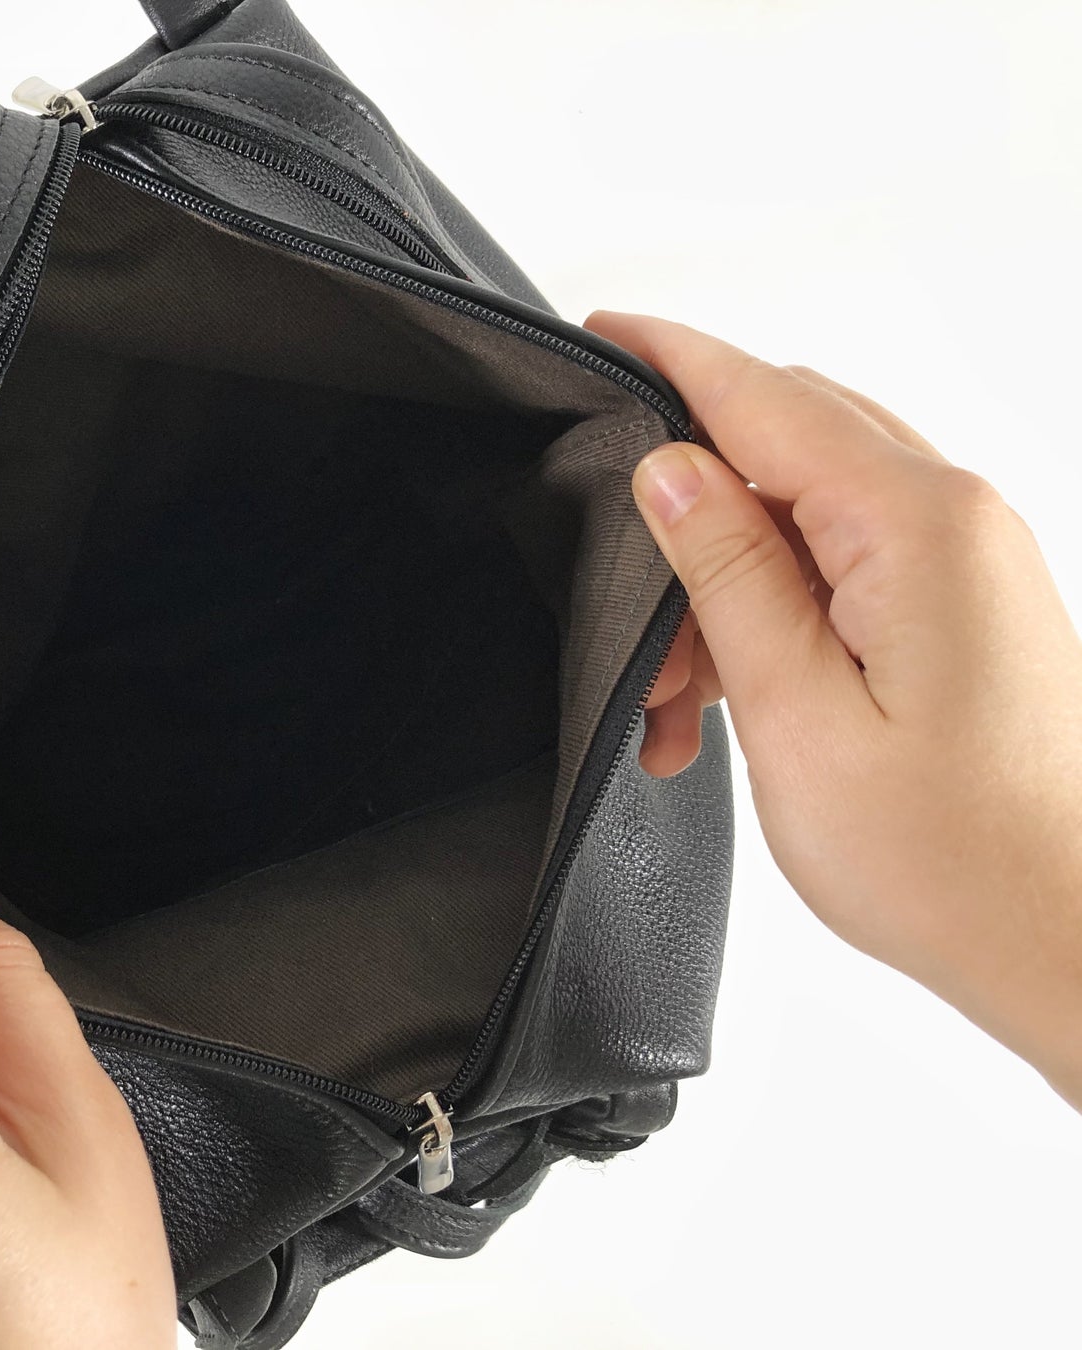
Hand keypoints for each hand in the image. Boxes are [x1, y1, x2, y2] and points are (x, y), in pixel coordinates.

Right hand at [592, 311, 1081, 1109]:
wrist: (1071, 942)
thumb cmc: (953, 859)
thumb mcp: (797, 714)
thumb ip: (729, 575)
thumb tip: (669, 468)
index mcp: (918, 526)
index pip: (765, 397)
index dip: (671, 359)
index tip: (599, 329)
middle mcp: (956, 519)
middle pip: (785, 440)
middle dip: (684, 503)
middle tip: (618, 590)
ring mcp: (967, 559)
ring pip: (805, 509)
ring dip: (723, 580)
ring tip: (680, 700)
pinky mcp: (963, 605)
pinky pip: (844, 562)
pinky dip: (773, 610)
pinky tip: (733, 695)